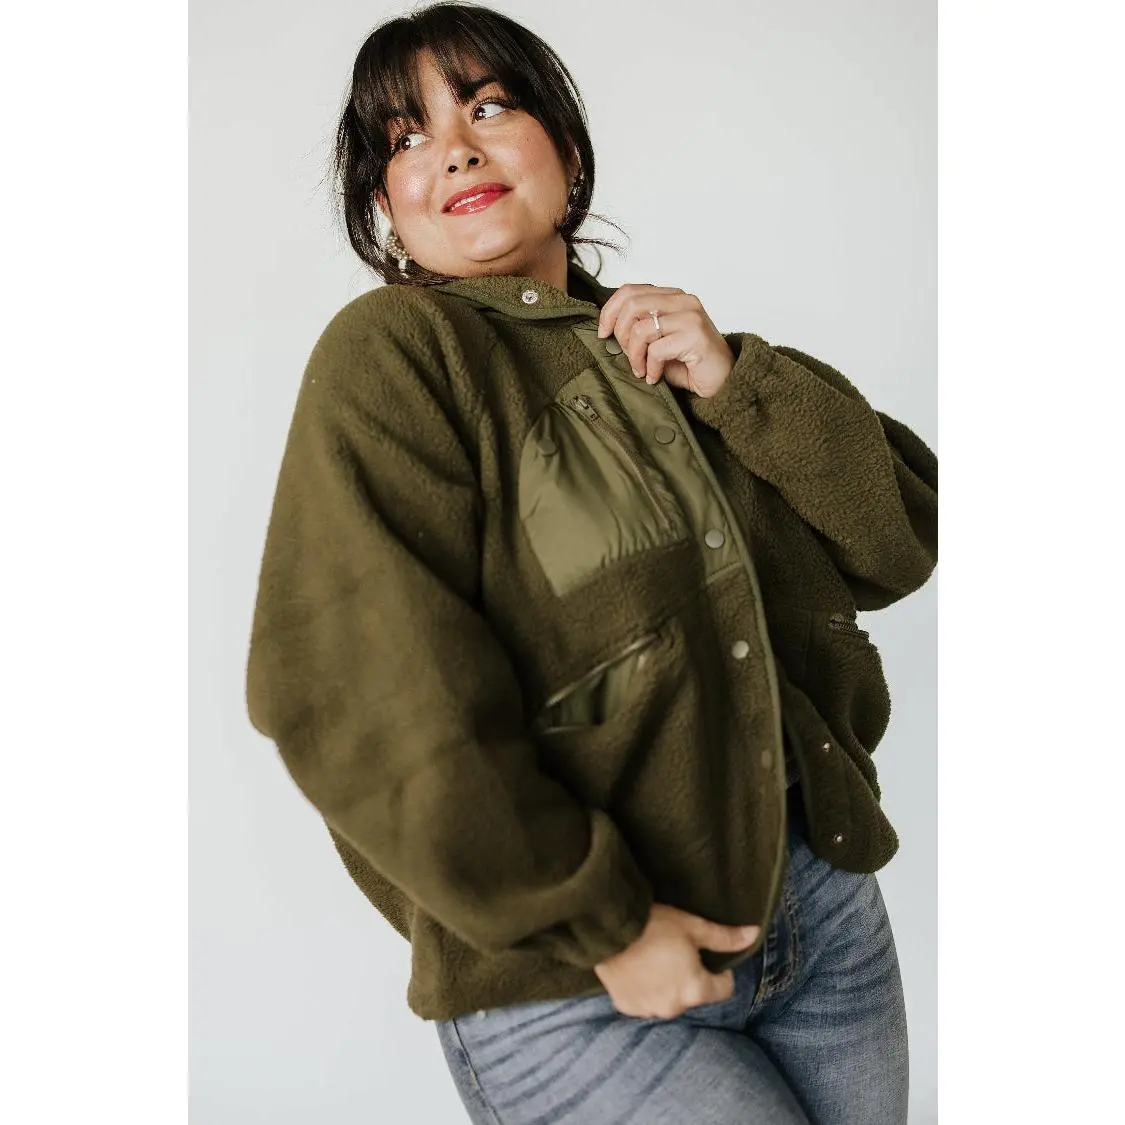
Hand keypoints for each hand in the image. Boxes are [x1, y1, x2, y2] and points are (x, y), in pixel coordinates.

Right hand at [594, 902, 760, 1019]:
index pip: (724, 989)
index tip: (704, 952)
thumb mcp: (693, 926)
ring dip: (668, 985)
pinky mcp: (627, 1007)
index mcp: (695, 990)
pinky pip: (645, 1001)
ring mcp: (648, 1011)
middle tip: (676, 950)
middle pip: (695, 994)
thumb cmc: (653, 925)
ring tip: (654, 958)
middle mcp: (674, 1008)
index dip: (719, 970)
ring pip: (669, 999)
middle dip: (691, 976)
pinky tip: (637, 968)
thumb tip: (754, 934)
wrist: (607, 928)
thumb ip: (725, 937)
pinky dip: (646, 989)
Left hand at [597, 284, 735, 398]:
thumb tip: (607, 329)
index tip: (603, 334)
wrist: (722, 383)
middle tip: (627, 356)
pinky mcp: (695, 335)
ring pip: (641, 328)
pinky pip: (656, 349)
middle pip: (632, 304)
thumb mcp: (656, 341)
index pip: (630, 290)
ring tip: (641, 370)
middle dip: (621, 335)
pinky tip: (655, 377)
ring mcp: (690, 316)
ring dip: (634, 355)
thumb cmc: (688, 364)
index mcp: (672, 296)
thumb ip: (637, 328)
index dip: (609, 311)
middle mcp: (683, 300)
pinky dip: (650, 367)